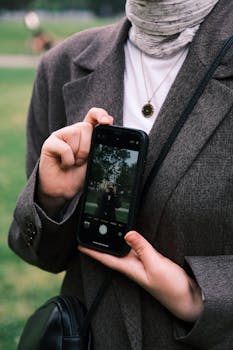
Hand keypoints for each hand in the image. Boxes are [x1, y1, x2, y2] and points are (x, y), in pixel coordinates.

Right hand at [37, 108, 112, 214]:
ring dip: (77, 153)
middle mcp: (72, 132)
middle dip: (87, 147)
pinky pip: (64, 147)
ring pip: (74, 133)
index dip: (100, 114)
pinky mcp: (49, 143)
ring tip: (72, 163)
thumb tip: (109, 124)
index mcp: (85, 134)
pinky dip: (67, 160)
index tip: (107, 121)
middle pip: (85, 127)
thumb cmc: (78, 175)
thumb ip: (99, 144)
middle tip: (81, 161)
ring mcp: (60, 136)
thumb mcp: (94, 160)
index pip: (93, 115)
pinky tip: (63, 165)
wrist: (62, 190)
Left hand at [79, 231, 203, 322]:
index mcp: (130, 268)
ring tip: (106, 230)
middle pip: (113, 252)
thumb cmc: (171, 287)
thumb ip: (142, 248)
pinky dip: (132, 240)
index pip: (106, 259)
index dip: (92, 252)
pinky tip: (130, 236)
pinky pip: (137, 248)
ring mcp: (142, 263)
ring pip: (125, 249)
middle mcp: (133, 266)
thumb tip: (128, 233)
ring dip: (116, 241)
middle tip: (91, 231)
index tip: (80, 245)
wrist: (186, 297)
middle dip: (101, 244)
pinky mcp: (151, 260)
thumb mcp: (155, 265)